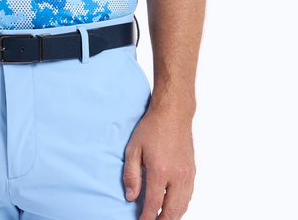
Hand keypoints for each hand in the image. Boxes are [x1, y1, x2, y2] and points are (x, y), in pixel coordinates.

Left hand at [123, 104, 195, 219]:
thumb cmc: (152, 128)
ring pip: (182, 206)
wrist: (173, 114)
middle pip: (172, 211)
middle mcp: (177, 176)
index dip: (147, 217)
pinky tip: (173, 207)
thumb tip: (131, 197)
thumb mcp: (133, 148)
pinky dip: (181, 206)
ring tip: (161, 218)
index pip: (154, 204)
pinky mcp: (192, 172)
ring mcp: (187, 175)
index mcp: (160, 171)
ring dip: (172, 216)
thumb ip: (131, 175)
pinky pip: (188, 196)